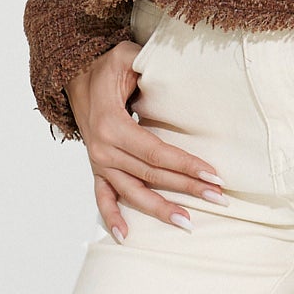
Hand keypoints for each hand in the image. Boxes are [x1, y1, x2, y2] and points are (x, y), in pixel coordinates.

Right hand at [65, 44, 226, 243]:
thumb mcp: (127, 57)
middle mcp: (104, 149)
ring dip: (160, 209)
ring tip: (188, 223)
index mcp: (112, 125)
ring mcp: (99, 162)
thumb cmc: (106, 67)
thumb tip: (176, 69)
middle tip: (219, 198)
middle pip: (151, 175)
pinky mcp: (97, 169)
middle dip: (187, 188)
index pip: (156, 152)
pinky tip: (126, 236)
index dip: (185, 164)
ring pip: (132, 193)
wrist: (74, 77)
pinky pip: (101, 198)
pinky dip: (111, 217)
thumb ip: (148, 62)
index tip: (213, 175)